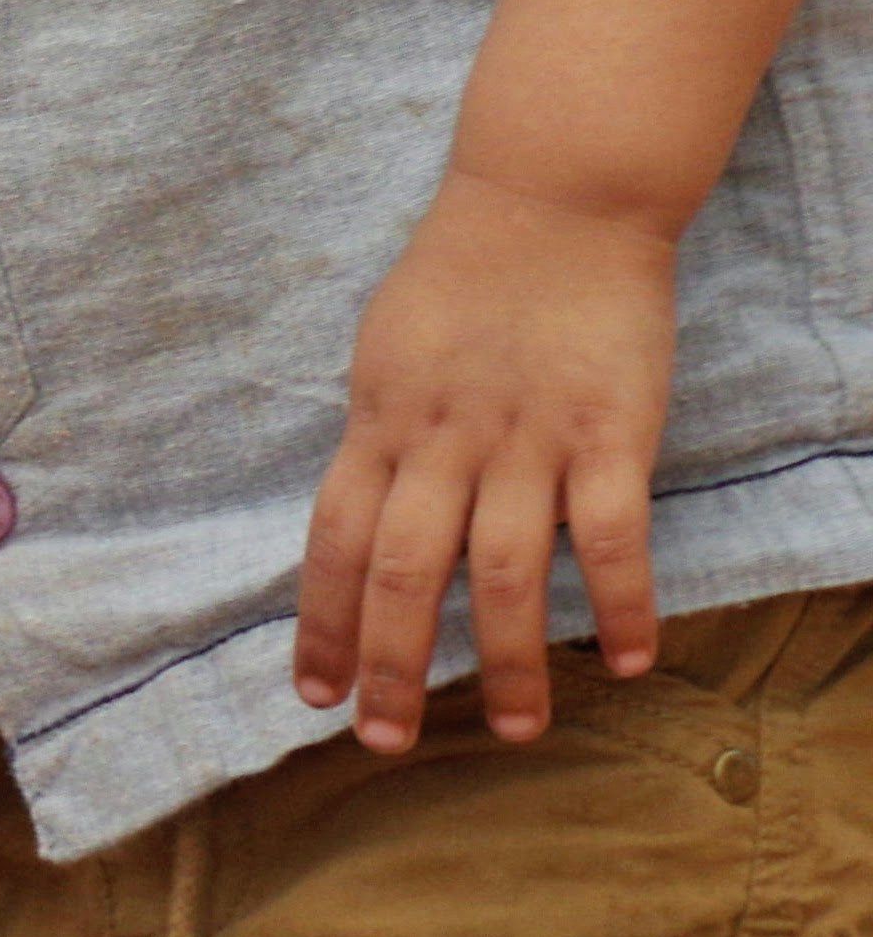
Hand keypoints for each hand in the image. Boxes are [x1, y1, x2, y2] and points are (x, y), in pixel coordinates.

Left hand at [293, 169, 675, 753]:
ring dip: (502, 659)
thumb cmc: (463, 273)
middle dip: (388, 666)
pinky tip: (624, 659)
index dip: (321, 621)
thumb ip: (382, 435)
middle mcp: (441, 437)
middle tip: (386, 740)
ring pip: (499, 570)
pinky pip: (609, 535)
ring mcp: (525, 437)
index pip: (332, 539)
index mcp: (380, 418)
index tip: (313, 694)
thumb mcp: (388, 350)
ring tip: (516, 729)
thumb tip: (363, 513)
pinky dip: (618, 603)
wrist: (549, 196)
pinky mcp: (606, 430)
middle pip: (401, 571)